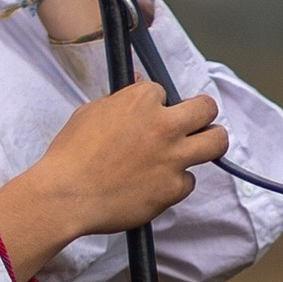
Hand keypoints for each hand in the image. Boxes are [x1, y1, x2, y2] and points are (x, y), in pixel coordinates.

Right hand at [0, 81, 229, 280]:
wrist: (66, 195)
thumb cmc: (70, 154)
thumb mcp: (90, 113)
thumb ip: (121, 100)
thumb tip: (138, 86)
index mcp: (141, 101)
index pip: (164, 90)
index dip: (159, 102)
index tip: (153, 113)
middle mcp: (164, 126)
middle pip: (207, 109)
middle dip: (203, 113)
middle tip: (197, 122)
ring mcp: (172, 158)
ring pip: (216, 142)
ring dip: (211, 142)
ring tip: (202, 146)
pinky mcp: (173, 188)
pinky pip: (189, 181)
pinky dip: (176, 182)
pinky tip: (159, 184)